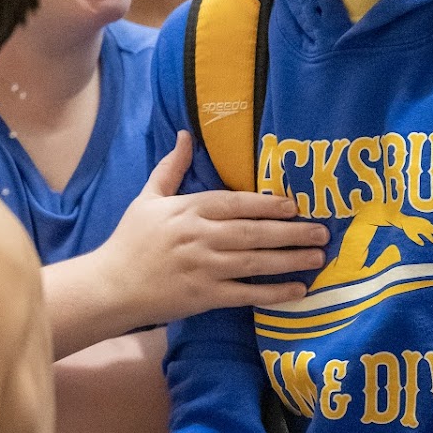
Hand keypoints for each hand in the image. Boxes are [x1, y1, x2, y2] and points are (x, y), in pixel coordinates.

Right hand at [100, 132, 327, 326]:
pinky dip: (273, 293)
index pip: (234, 203)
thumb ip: (172, 168)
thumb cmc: (131, 240)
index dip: (267, 203)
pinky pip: (246, 294)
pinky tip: (297, 289)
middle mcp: (199, 238)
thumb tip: (185, 135)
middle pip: (252, 232)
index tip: (294, 204)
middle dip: (291, 232)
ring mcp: (203, 269)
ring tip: (318, 256)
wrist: (111, 286)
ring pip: (255, 262)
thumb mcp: (147, 198)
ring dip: (290, 259)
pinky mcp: (205, 297)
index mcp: (187, 210)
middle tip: (321, 230)